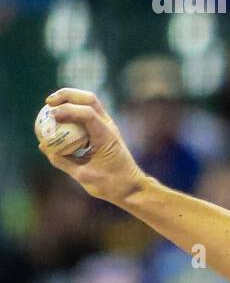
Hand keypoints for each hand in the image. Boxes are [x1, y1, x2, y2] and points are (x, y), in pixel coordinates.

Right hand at [36, 89, 147, 204]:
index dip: (68, 110)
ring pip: (90, 103)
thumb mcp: (84, 176)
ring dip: (71, 100)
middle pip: (89, 100)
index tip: (51, 115)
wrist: (131, 186)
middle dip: (67, 96)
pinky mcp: (104, 130)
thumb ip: (63, 161)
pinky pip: (88, 114)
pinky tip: (58, 117)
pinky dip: (73, 111)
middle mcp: (109, 127)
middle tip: (48, 103)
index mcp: (106, 136)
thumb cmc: (110, 184)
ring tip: (50, 105)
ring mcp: (108, 126)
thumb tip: (45, 146)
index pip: (88, 114)